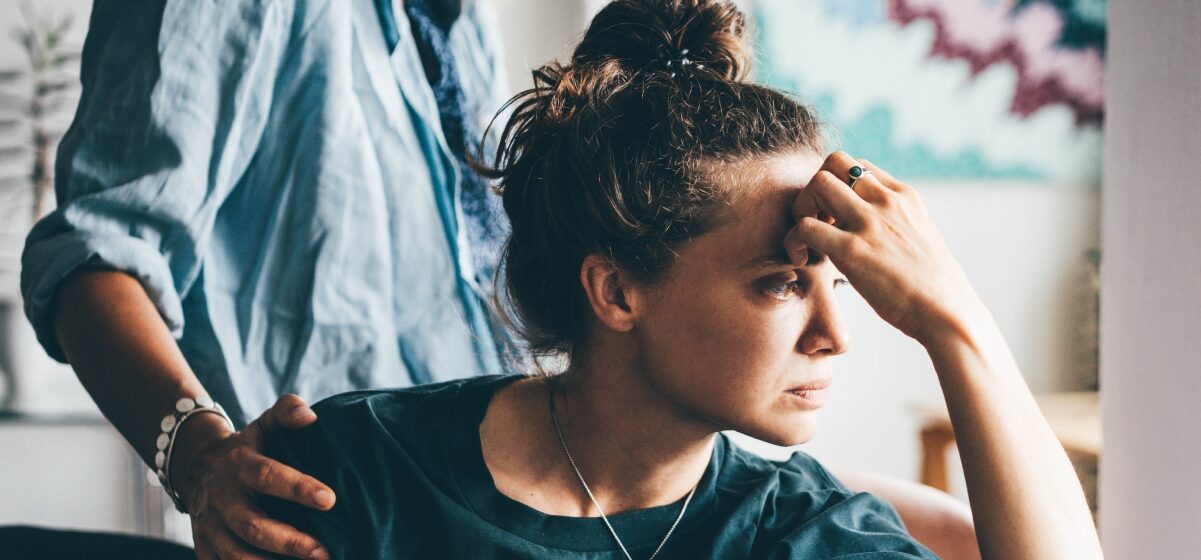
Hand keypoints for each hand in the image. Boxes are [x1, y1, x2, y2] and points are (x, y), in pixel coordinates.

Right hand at [171, 394, 335, 559]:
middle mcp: (222, 499)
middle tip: (324, 552)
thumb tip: (310, 417)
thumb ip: (287, 411)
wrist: (196, 468)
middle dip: (289, 541)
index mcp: (239, 466)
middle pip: (252, 525)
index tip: (330, 499)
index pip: (267, 475)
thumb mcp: (264, 424)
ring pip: (237, 555)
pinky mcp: (205, 550)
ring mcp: (210, 528)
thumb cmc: (248, 447)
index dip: (297, 488)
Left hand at [785, 152, 987, 345]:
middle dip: (816, 187)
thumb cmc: (936, 289)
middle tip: (816, 221)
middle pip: (834, 162)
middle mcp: (886, 201)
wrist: (949, 313)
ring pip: (817, 183)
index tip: (837, 216)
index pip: (859, 166)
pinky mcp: (852, 250)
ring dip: (801, 207)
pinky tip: (801, 260)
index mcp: (905, 196)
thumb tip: (884, 237)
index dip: (840, 186)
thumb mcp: (921, 240)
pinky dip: (794, 241)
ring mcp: (869, 223)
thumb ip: (899, 227)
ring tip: (806, 238)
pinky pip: (805, 226)